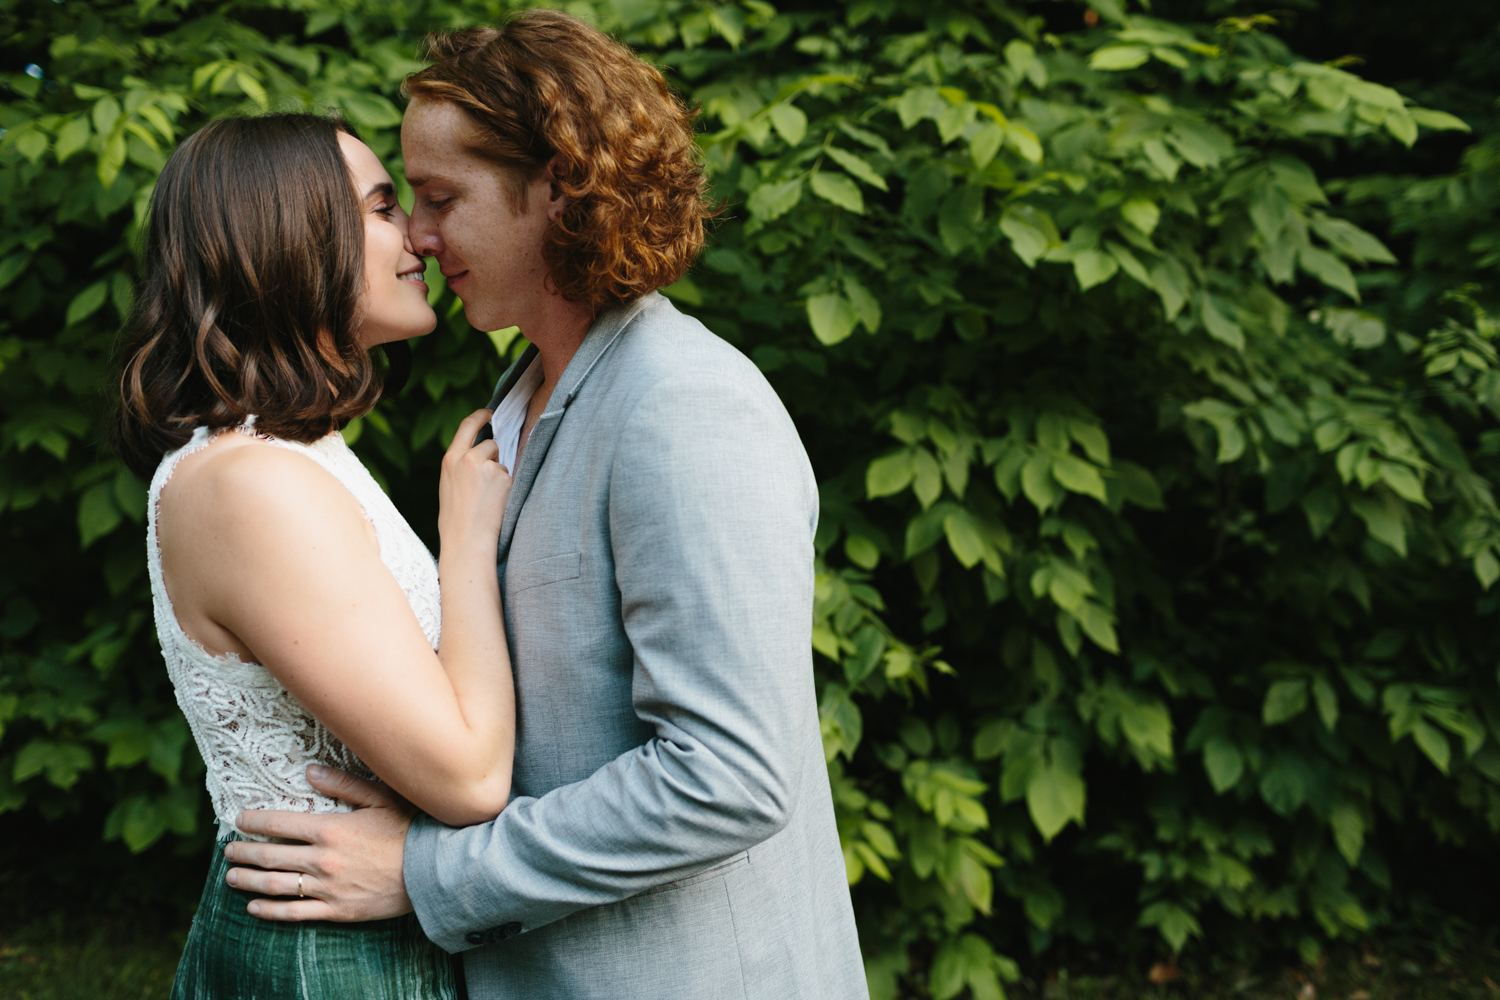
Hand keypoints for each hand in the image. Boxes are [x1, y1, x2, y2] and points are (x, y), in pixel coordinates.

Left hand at [226, 765, 415, 921]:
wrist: (431, 871)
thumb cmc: (409, 829)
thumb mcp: (382, 798)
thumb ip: (344, 784)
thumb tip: (309, 771)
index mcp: (330, 829)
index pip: (279, 823)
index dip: (254, 820)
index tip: (239, 819)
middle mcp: (322, 859)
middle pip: (270, 855)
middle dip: (243, 851)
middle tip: (227, 849)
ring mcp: (327, 888)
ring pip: (275, 885)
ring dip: (248, 879)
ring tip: (231, 876)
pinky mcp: (336, 910)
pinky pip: (294, 913)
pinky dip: (269, 911)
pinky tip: (254, 907)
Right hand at [439, 409, 512, 558]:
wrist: (465, 539)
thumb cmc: (456, 517)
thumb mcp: (448, 483)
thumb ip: (460, 465)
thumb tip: (482, 452)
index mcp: (451, 458)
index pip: (468, 425)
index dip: (481, 416)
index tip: (490, 413)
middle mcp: (469, 458)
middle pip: (491, 444)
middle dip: (494, 454)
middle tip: (492, 471)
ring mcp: (488, 468)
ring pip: (501, 463)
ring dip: (499, 475)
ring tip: (487, 498)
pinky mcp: (504, 479)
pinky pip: (510, 477)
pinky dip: (506, 488)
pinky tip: (496, 503)